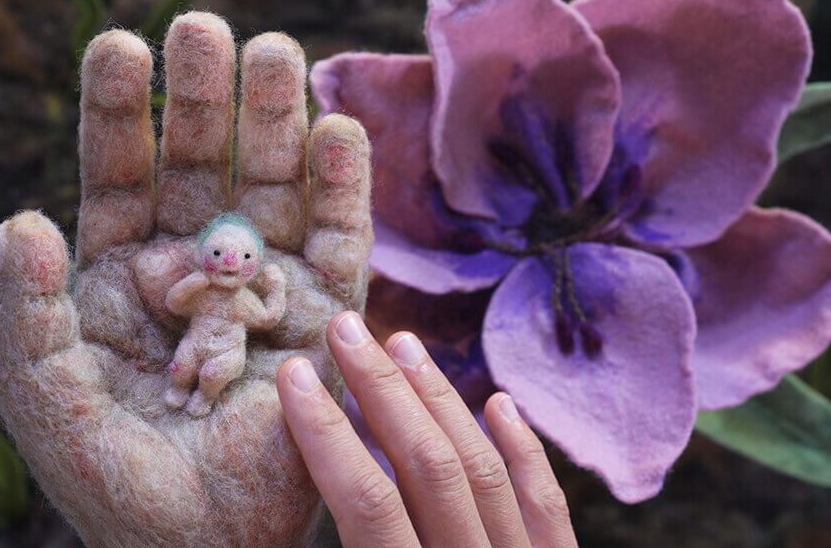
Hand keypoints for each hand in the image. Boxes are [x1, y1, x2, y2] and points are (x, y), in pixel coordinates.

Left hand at [0, 13, 371, 547]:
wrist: (197, 543)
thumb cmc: (109, 475)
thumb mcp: (40, 391)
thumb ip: (29, 305)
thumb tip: (26, 218)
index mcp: (122, 273)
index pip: (121, 174)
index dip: (122, 113)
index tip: (123, 45)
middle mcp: (195, 267)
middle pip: (204, 164)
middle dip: (206, 98)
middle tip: (209, 29)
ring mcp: (264, 288)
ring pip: (274, 188)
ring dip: (279, 122)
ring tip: (279, 52)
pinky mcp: (324, 318)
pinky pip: (338, 244)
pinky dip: (342, 189)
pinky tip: (339, 134)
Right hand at [277, 312, 578, 547]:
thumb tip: (289, 489)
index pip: (366, 503)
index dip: (326, 435)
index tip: (294, 374)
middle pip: (428, 466)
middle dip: (383, 391)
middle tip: (347, 329)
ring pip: (483, 470)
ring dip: (442, 401)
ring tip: (405, 343)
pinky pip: (544, 502)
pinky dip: (523, 449)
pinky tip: (500, 403)